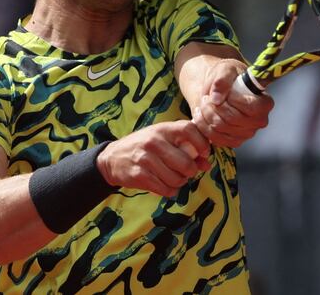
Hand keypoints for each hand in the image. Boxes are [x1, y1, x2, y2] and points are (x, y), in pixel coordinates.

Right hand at [96, 121, 210, 196]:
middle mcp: (154, 142)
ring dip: (180, 182)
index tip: (204, 153)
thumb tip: (206, 164)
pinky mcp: (139, 175)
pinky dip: (170, 191)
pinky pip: (165, 189)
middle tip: (187, 172)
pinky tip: (166, 186)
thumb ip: (185, 148)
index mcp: (162, 129)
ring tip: (174, 178)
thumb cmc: (144, 147)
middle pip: (186, 162)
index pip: (189, 130)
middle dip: (191, 171)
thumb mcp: (162, 140)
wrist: (113, 158)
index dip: (202, 143)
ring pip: (176, 179)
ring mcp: (145, 159)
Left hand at [191, 59, 272, 147]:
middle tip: (206, 97)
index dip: (233, 100)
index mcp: (265, 103)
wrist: (221, 89)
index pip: (250, 107)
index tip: (224, 92)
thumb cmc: (228, 77)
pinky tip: (201, 114)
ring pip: (221, 128)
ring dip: (206, 115)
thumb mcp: (225, 70)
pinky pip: (216, 138)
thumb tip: (216, 98)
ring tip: (203, 103)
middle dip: (214, 107)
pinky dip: (204, 126)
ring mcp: (247, 133)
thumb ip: (222, 80)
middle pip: (232, 119)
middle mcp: (259, 121)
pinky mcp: (234, 141)